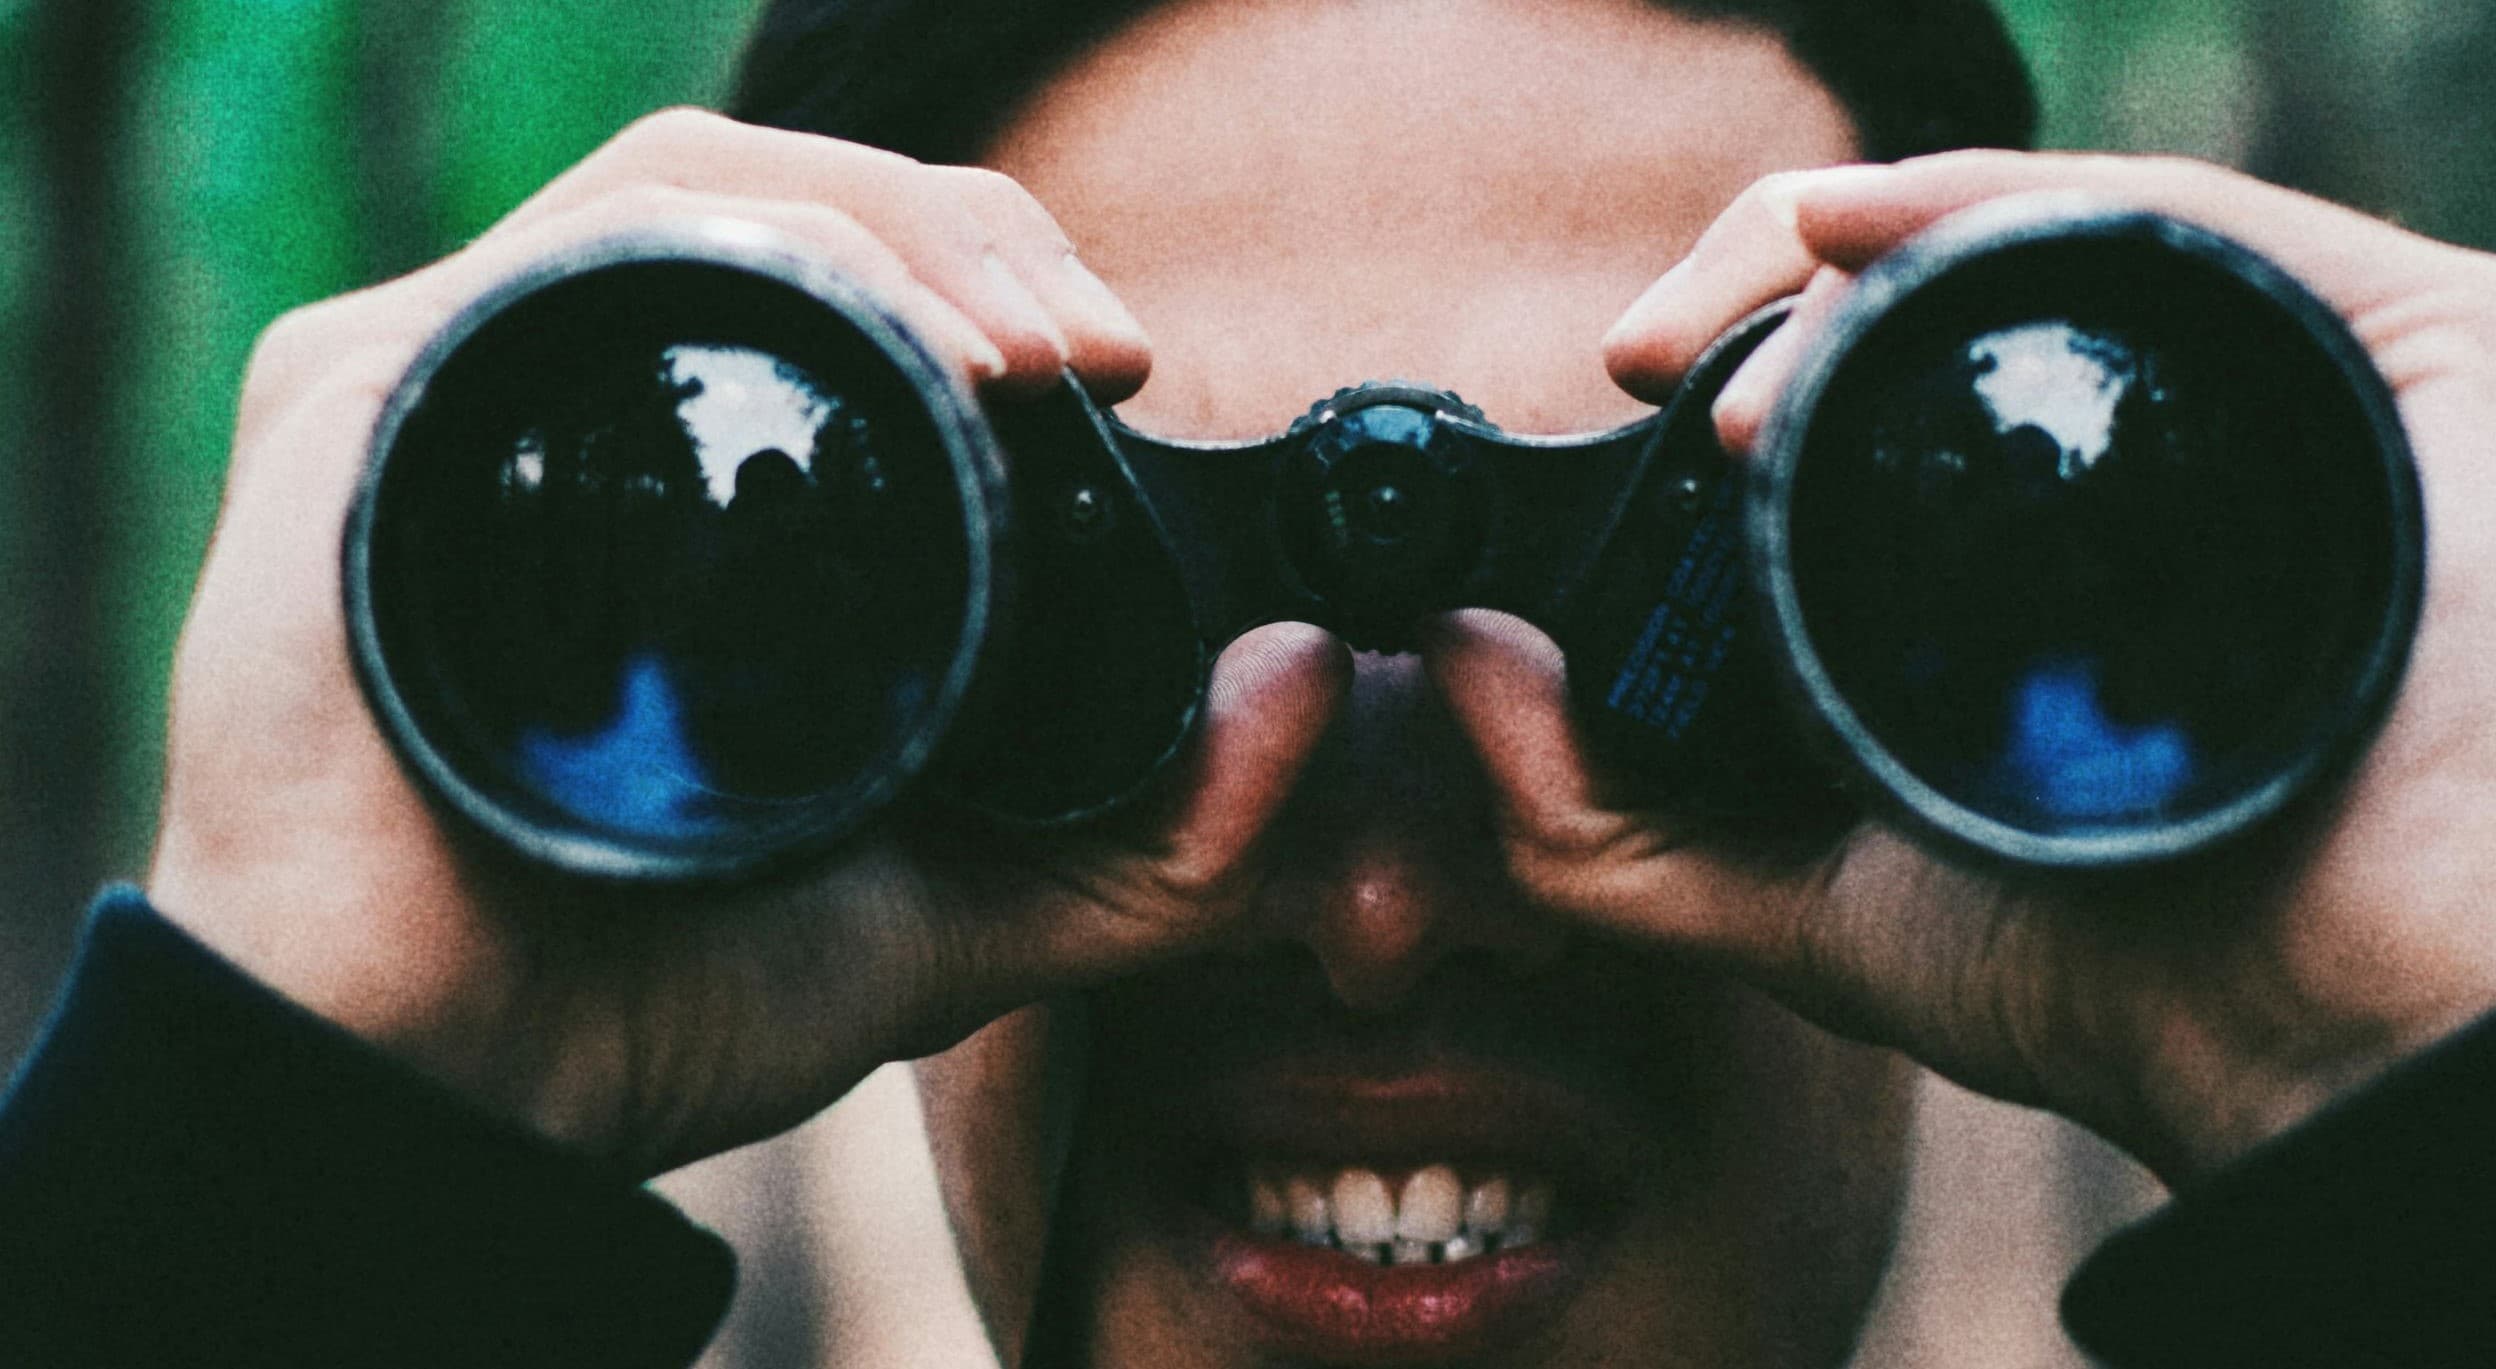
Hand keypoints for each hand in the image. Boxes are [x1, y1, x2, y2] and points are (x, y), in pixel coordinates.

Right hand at [144, 108, 1351, 1177]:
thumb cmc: (668, 992)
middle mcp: (568, 401)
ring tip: (1024, 352)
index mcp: (685, 476)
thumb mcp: (962, 909)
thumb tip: (1315, 680)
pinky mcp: (356, 397)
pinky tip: (883, 338)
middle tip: (1098, 352)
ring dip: (893, 228)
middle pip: (788, 204)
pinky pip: (573, 253)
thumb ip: (1159, 838)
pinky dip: (756, 255)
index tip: (1126, 367)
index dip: (1002, 272)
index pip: (853, 276)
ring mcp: (452, 383)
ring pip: (694, 188)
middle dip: (976, 237)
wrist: (453, 1095)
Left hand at [1427, 151, 2495, 1185]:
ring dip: (1870, 244)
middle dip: (1770, 271)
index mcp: (2062, 509)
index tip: (1626, 376)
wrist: (2299, 1037)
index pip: (1896, 342)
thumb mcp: (1792, 892)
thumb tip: (1448, 656)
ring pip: (2072, 220)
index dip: (1747, 326)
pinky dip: (2032, 206)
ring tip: (1740, 361)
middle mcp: (2194, 421)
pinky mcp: (2451, 359)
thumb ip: (1597, 817)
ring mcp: (2325, 377)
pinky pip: (2220, 224)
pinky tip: (1886, 246)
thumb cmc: (2086, 968)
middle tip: (1653, 358)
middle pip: (1964, 259)